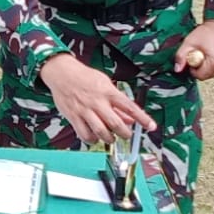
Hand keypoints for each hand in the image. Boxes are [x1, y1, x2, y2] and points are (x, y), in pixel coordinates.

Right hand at [39, 54, 154, 144]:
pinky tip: (95, 137)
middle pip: (116, 124)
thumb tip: (129, 119)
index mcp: (108, 92)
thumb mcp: (105, 85)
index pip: (130, 107)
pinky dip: (92, 140)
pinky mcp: (73, 117)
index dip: (142, 118)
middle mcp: (97, 102)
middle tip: (126, 135)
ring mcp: (85, 110)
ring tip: (111, 137)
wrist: (62, 73)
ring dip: (109, 139)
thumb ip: (117, 104)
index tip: (151, 127)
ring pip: (101, 132)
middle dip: (125, 133)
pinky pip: (85, 134)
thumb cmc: (85, 77)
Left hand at [174, 20, 213, 79]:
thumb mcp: (189, 43)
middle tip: (196, 55)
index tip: (191, 58)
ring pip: (210, 73)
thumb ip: (181, 56)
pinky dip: (209, 65)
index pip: (200, 76)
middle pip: (206, 76)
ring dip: (203, 67)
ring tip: (202, 53)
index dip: (192, 69)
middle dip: (198, 68)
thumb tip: (177, 69)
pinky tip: (206, 54)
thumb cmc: (204, 32)